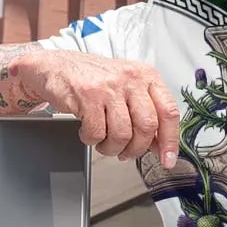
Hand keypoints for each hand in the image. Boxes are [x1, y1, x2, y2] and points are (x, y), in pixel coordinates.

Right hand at [15, 51, 178, 167]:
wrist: (55, 67)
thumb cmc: (93, 80)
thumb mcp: (126, 90)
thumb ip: (145, 114)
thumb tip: (160, 146)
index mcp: (146, 76)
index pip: (168, 112)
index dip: (171, 140)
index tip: (168, 159)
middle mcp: (131, 78)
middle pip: (147, 127)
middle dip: (136, 148)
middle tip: (125, 153)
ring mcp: (109, 86)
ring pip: (122, 134)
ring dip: (112, 148)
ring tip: (104, 143)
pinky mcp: (88, 96)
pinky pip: (97, 133)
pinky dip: (92, 140)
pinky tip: (88, 131)